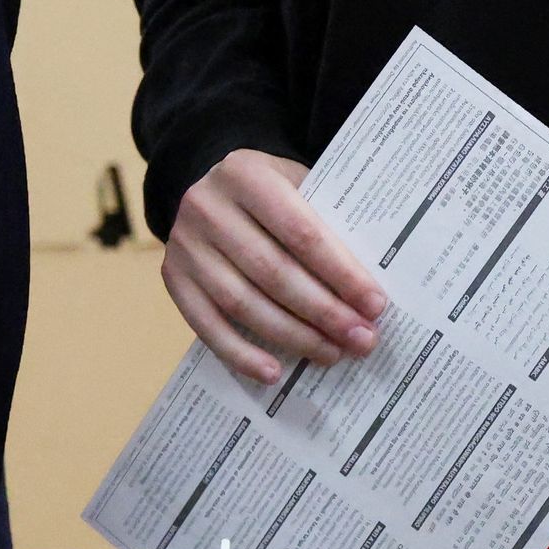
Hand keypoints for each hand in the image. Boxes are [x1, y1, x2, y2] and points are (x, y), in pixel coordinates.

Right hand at [161, 150, 388, 387]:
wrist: (207, 189)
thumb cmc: (270, 194)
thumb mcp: (298, 185)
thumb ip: (328, 223)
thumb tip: (367, 291)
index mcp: (246, 176)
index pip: (301, 232)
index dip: (341, 273)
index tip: (375, 305)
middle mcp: (208, 208)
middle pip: (273, 272)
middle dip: (323, 312)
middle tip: (361, 339)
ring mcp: (185, 246)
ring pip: (242, 304)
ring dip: (292, 337)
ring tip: (331, 354)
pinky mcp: (173, 279)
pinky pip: (206, 325)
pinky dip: (240, 354)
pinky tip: (274, 373)